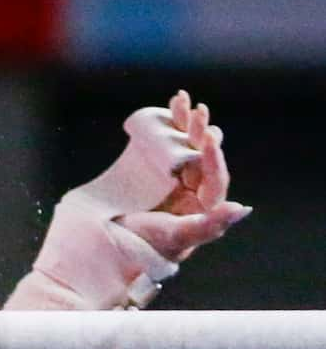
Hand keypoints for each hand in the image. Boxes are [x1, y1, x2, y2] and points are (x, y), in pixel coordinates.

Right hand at [117, 90, 250, 263]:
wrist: (105, 247)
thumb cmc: (144, 248)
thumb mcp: (177, 237)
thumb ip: (210, 225)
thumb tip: (243, 208)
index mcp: (202, 207)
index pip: (215, 178)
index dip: (214, 156)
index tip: (209, 135)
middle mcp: (189, 191)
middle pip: (200, 156)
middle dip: (199, 131)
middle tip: (198, 110)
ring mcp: (169, 179)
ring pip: (181, 146)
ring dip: (183, 123)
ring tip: (181, 99)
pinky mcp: (148, 170)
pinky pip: (161, 145)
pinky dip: (164, 127)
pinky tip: (168, 109)